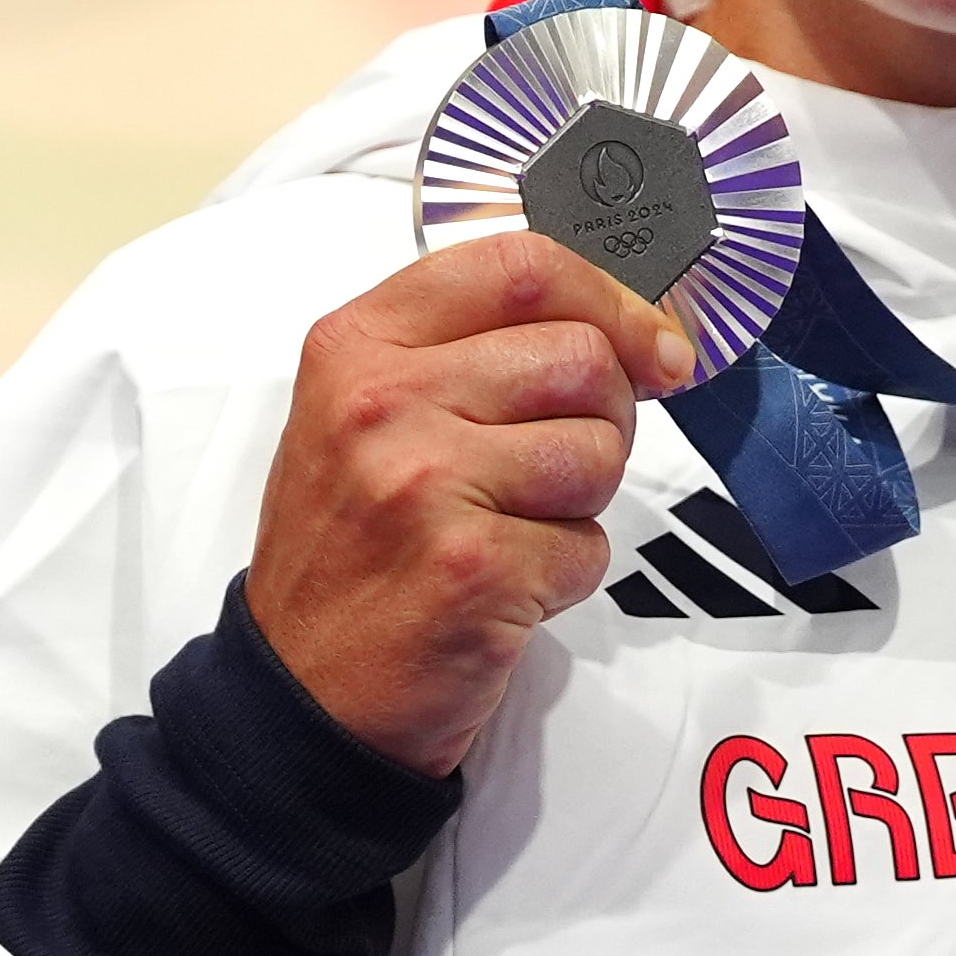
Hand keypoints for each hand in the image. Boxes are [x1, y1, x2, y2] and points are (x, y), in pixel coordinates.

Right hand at [245, 233, 698, 772]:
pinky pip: (589, 547)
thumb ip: (477, 350)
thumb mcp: (372, 414)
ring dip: (581, 501)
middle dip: (604, 416)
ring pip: (599, 451)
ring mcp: (424, 485)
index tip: (653, 343)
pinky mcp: (473, 568)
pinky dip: (564, 574)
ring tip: (508, 529)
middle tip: (552, 467)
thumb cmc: (354, 546)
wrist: (302, 688)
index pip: (522, 267)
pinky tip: (500, 586)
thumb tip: (637, 325)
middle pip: (581, 358)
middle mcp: (383, 403)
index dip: (612, 297)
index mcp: (359, 345)